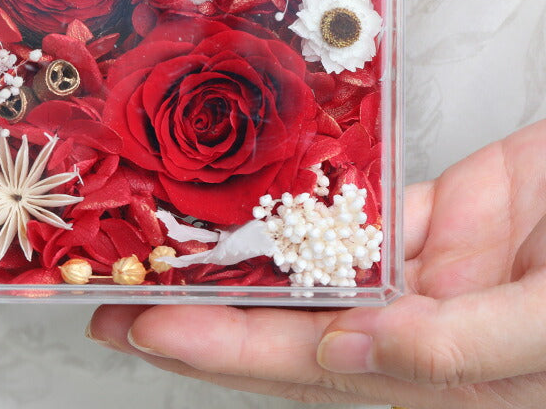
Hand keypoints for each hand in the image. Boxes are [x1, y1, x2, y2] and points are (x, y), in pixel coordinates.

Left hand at [88, 120, 545, 407]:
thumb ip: (455, 349)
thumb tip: (344, 353)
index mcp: (438, 382)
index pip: (306, 373)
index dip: (224, 353)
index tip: (145, 329)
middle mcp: (418, 332)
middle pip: (291, 322)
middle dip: (204, 309)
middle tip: (114, 290)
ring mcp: (428, 267)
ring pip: (317, 258)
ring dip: (242, 249)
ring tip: (163, 238)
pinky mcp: (441, 211)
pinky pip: (359, 202)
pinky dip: (305, 191)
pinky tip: (249, 189)